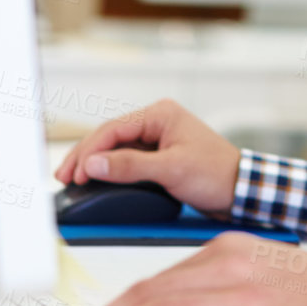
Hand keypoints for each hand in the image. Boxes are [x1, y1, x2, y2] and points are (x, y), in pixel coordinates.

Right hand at [54, 99, 241, 214]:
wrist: (242, 191)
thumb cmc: (216, 173)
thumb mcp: (171, 170)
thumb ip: (130, 166)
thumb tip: (94, 163)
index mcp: (160, 114)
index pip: (113, 129)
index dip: (90, 151)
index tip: (75, 173)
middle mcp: (157, 122)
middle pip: (109, 137)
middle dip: (85, 157)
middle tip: (64, 178)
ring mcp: (157, 140)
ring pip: (115, 149)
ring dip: (95, 164)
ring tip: (73, 180)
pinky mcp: (159, 157)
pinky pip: (126, 160)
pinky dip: (109, 170)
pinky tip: (96, 180)